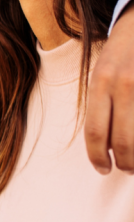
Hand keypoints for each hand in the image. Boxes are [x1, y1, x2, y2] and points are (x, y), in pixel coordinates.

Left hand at [85, 5, 133, 173]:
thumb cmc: (122, 53)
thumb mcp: (102, 73)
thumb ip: (101, 104)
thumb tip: (103, 145)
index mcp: (100, 82)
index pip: (95, 131)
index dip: (98, 156)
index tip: (102, 168)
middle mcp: (123, 85)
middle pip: (122, 141)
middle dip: (125, 163)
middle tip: (126, 169)